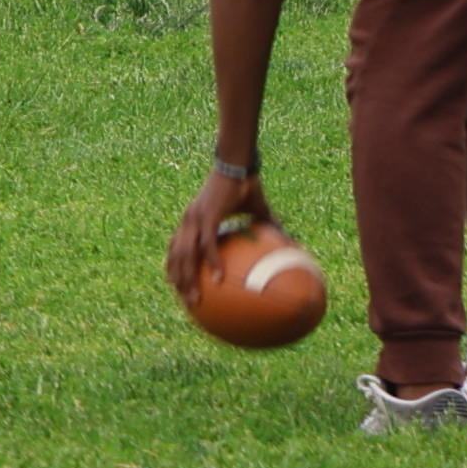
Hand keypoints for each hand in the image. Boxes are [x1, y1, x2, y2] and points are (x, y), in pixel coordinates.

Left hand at [170, 169, 281, 301]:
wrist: (240, 165)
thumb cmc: (246, 186)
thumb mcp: (257, 212)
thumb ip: (268, 228)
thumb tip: (291, 241)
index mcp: (194, 220)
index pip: (177, 247)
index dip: (175, 265)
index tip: (178, 285)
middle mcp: (189, 221)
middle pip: (176, 256)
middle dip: (178, 279)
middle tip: (184, 302)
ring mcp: (195, 219)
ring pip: (185, 254)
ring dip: (188, 278)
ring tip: (194, 298)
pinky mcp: (207, 216)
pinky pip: (207, 245)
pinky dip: (211, 263)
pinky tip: (218, 279)